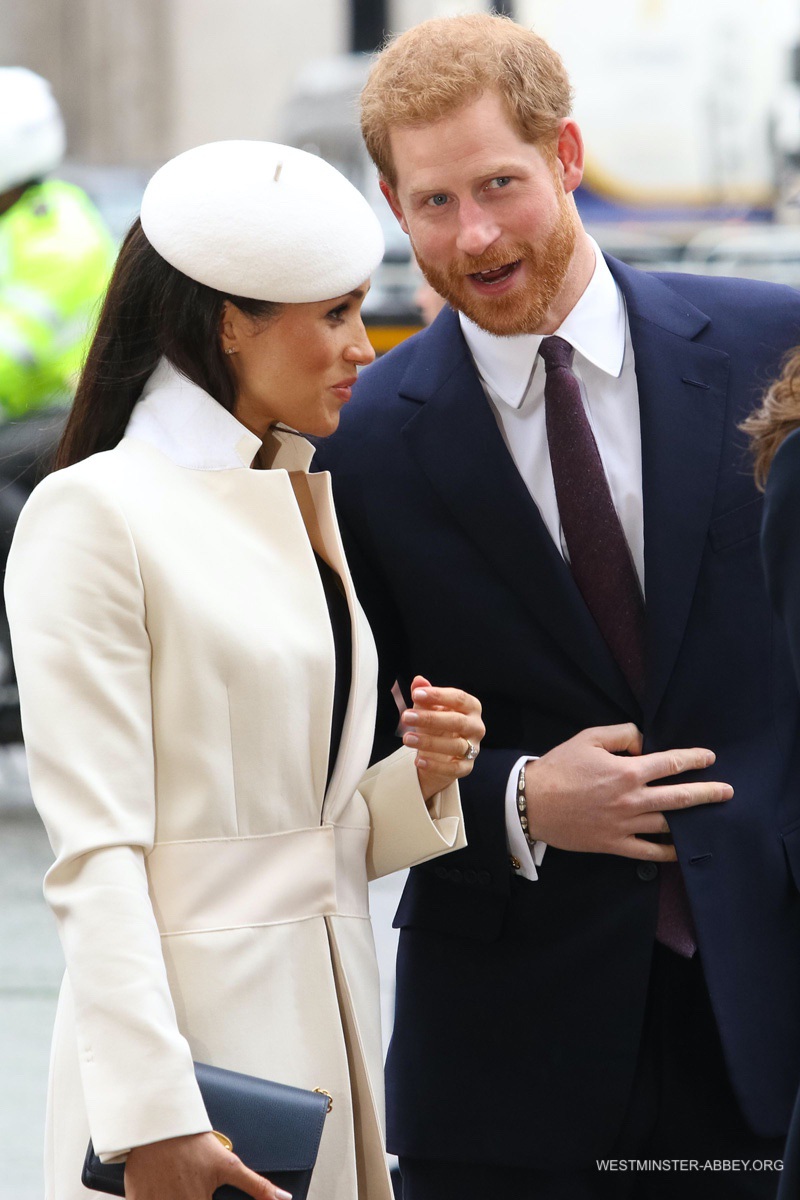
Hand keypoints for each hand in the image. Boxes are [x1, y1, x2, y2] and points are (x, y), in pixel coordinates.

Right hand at [125, 1131, 290, 1199]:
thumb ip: (257, 1186)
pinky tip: (162, 1187)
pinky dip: (156, 1196)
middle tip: (192, 1181)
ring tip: (178, 1182)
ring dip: (175, 1195)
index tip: (208, 1194)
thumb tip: (284, 1199)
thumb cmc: (195, 1143)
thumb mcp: (228, 1164)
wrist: (159, 1122)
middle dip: (194, 1195)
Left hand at [401, 674, 484, 801]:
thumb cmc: (437, 724)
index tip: (416, 694)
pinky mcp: (466, 767)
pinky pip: (454, 768)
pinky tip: (418, 760)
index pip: (459, 698)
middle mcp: (476, 727)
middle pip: (457, 722)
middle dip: (430, 719)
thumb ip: (425, 696)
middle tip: (406, 716)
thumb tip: (418, 681)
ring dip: (429, 742)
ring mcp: (473, 748)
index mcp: (471, 707)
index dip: (438, 695)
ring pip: (455, 746)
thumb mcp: (429, 708)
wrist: (441, 753)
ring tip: (407, 738)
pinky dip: (436, 765)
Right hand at [524, 723, 732, 860]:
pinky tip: (682, 848)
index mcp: (627, 772)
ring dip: (693, 821)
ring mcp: (625, 825)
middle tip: (728, 792)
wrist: (531, 802)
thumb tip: (645, 744)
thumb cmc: (559, 767)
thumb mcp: (589, 738)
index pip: (671, 764)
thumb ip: (623, 735)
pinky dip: (669, 852)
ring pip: (669, 825)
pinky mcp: (614, 844)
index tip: (709, 758)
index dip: (694, 759)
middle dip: (708, 793)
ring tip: (711, 819)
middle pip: (680, 797)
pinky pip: (649, 852)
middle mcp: (632, 800)